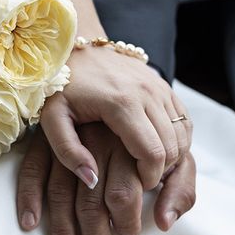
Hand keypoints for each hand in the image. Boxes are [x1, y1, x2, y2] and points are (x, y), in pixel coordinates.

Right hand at [16, 125, 195, 234]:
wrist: (120, 88)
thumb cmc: (154, 133)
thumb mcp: (179, 156)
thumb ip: (181, 189)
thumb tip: (164, 224)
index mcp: (128, 146)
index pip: (123, 194)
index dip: (126, 222)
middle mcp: (96, 144)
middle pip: (91, 202)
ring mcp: (67, 143)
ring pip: (61, 193)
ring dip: (62, 231)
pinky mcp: (46, 140)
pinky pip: (33, 170)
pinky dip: (28, 196)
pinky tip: (29, 223)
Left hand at [40, 46, 192, 189]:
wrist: (75, 47)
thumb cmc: (61, 87)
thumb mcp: (52, 119)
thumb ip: (67, 152)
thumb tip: (91, 181)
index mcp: (122, 104)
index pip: (153, 154)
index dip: (149, 178)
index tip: (135, 186)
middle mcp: (147, 93)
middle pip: (172, 147)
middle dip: (161, 171)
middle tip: (140, 180)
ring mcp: (158, 86)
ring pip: (182, 134)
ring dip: (171, 156)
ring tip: (146, 166)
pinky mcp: (163, 85)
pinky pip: (183, 120)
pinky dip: (176, 140)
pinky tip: (155, 149)